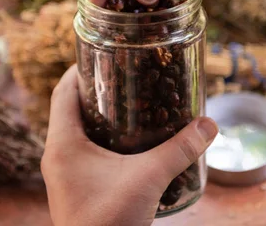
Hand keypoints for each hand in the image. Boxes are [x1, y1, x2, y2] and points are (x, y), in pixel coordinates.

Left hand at [41, 66, 218, 225]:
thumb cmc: (109, 222)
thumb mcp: (147, 179)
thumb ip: (178, 150)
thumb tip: (209, 125)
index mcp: (62, 144)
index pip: (62, 92)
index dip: (78, 70)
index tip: (100, 56)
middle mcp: (57, 155)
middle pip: (69, 109)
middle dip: (94, 91)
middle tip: (122, 77)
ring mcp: (64, 174)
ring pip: (76, 132)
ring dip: (97, 116)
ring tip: (127, 104)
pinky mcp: (74, 188)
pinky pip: (82, 152)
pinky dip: (100, 139)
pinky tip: (127, 143)